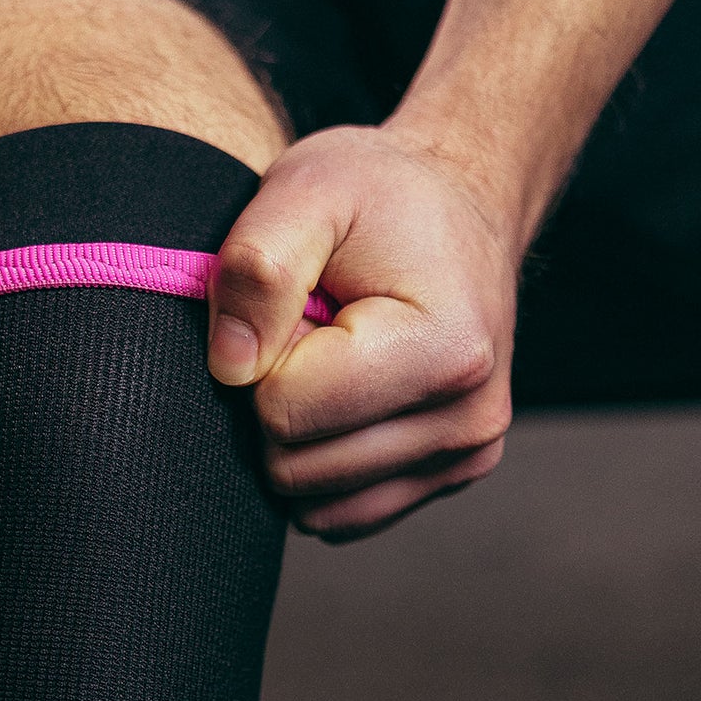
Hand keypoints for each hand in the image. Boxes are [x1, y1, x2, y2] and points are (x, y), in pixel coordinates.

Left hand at [207, 123, 522, 542]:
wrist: (459, 207)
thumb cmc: (381, 194)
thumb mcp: (306, 186)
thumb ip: (256, 268)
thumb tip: (231, 368)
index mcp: (445, 351)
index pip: (284, 412)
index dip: (262, 355)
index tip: (299, 304)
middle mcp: (469, 420)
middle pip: (294, 468)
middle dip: (277, 399)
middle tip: (313, 329)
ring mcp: (463, 459)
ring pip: (311, 502)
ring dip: (298, 434)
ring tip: (333, 357)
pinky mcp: (446, 479)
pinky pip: (339, 514)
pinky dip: (322, 462)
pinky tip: (346, 397)